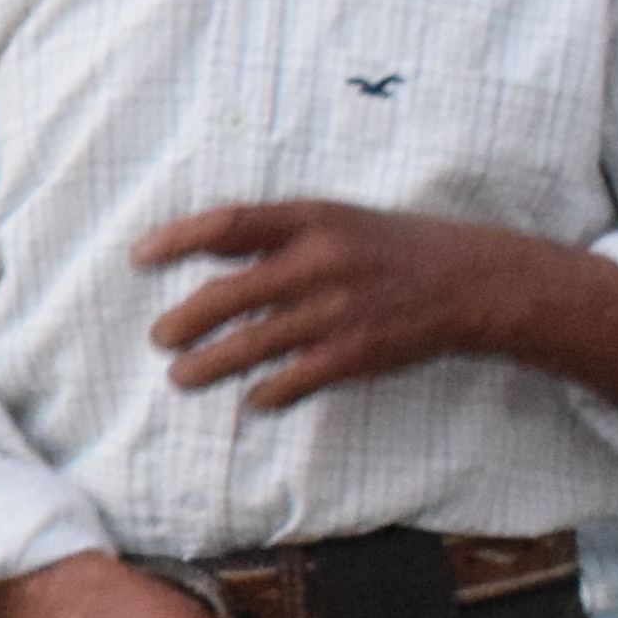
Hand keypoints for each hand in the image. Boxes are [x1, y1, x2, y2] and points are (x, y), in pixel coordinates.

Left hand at [137, 201, 617, 414]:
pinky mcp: (356, 352)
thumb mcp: (337, 221)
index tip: (140, 258)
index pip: (227, 224)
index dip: (176, 240)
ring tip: (183, 376)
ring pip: (249, 345)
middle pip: (225, 295)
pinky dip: (267, 393)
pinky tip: (254, 398)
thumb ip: (274, 234)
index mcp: (313, 219)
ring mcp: (338, 309)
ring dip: (208, 366)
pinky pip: (292, 379)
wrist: (478, 281)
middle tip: (159, 339)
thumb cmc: (393, 248)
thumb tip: (201, 245)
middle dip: (182, 322)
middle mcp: (321, 261)